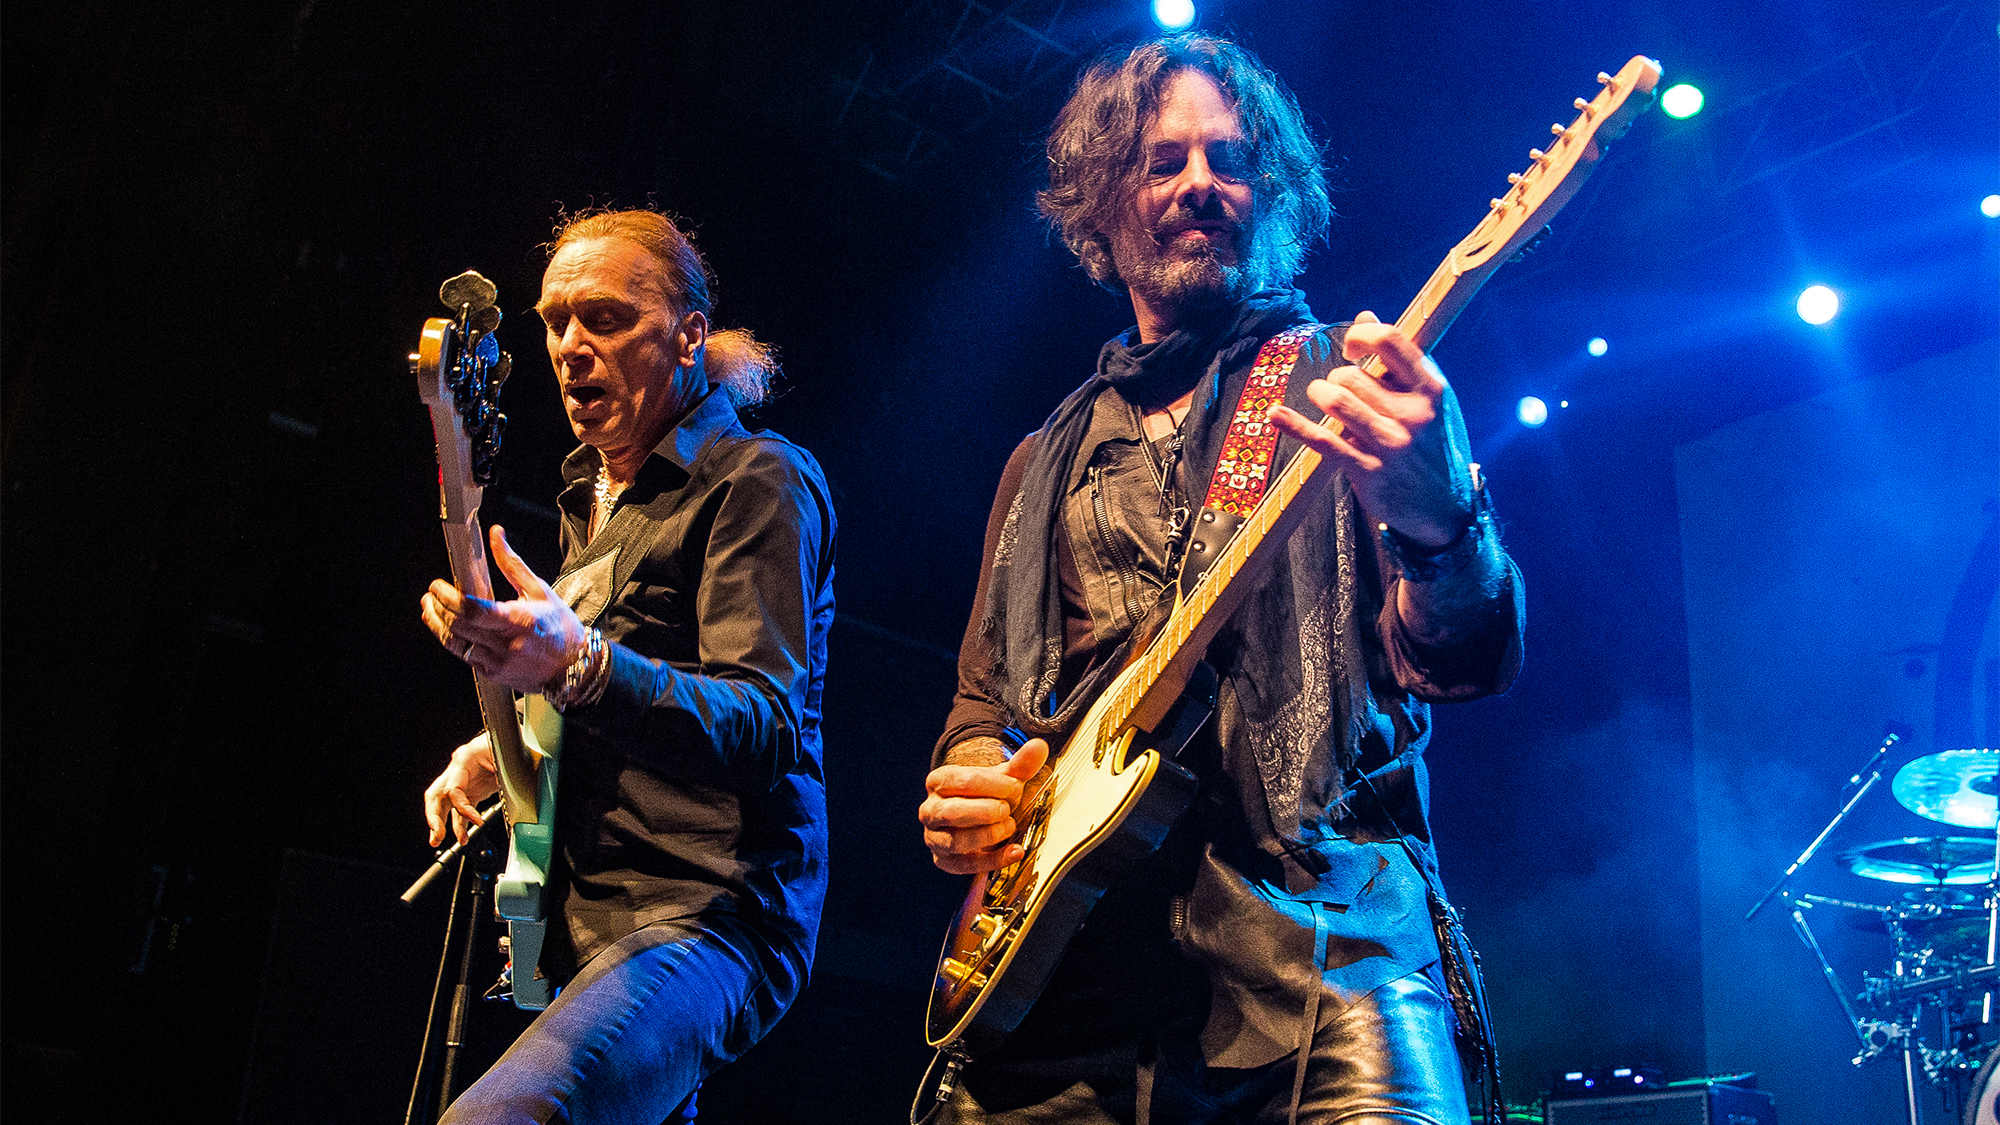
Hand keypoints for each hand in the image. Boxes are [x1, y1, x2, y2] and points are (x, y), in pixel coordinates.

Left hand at [420, 525, 588, 693]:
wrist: (573, 667)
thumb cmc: (560, 626)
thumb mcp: (539, 590)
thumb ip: (512, 563)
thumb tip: (496, 534)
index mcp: (519, 621)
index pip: (472, 610)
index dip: (448, 598)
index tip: (437, 586)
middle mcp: (506, 644)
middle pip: (458, 626)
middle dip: (437, 609)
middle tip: (431, 595)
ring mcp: (498, 662)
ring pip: (455, 644)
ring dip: (438, 625)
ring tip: (430, 610)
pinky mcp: (493, 674)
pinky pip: (464, 657)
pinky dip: (452, 640)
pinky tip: (448, 628)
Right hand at [423, 731, 498, 846]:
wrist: (513, 738)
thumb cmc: (507, 740)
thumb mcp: (505, 751)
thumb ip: (503, 767)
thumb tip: (509, 782)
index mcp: (464, 758)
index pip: (453, 788)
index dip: (462, 807)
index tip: (477, 821)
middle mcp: (458, 771)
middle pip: (436, 795)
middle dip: (434, 816)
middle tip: (437, 834)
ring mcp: (463, 782)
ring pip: (444, 805)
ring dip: (440, 824)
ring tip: (438, 840)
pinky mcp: (471, 791)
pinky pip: (460, 810)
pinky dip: (459, 824)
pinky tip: (462, 837)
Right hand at [919, 739, 1049, 874]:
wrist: (979, 818)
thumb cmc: (987, 795)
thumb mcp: (1002, 778)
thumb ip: (1020, 764)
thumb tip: (1039, 746)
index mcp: (939, 782)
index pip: (959, 781)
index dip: (990, 784)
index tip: (1014, 785)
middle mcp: (931, 810)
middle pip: (951, 813)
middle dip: (985, 811)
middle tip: (1007, 808)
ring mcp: (935, 837)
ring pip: (956, 841)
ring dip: (988, 835)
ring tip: (1009, 826)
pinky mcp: (946, 861)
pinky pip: (966, 865)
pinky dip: (994, 860)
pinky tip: (1015, 851)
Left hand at [1266, 312, 1474, 545]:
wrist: (1445, 509)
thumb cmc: (1433, 445)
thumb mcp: (1429, 400)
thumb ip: (1399, 360)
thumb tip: (1366, 315)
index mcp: (1431, 388)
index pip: (1390, 341)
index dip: (1360, 335)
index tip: (1351, 348)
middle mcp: (1412, 413)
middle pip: (1352, 375)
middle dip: (1337, 378)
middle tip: (1340, 391)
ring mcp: (1389, 443)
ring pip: (1336, 400)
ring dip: (1320, 394)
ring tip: (1323, 399)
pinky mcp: (1366, 468)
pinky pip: (1323, 440)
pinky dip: (1294, 425)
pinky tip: (1275, 414)